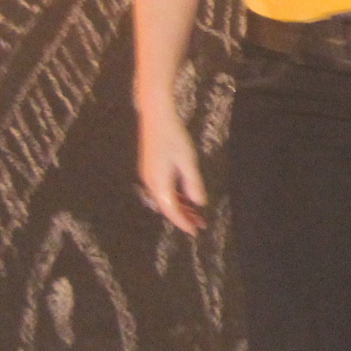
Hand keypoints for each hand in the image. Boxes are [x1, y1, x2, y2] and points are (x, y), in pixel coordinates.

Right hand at [136, 107, 206, 233]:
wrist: (156, 119)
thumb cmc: (174, 138)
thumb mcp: (188, 161)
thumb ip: (192, 183)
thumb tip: (198, 203)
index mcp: (158, 183)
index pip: (171, 210)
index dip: (183, 222)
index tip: (194, 232)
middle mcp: (150, 183)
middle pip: (167, 206)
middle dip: (183, 217)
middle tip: (201, 225)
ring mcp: (149, 176)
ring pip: (165, 199)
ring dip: (180, 207)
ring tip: (197, 214)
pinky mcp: (151, 170)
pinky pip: (163, 190)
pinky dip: (175, 197)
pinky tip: (186, 199)